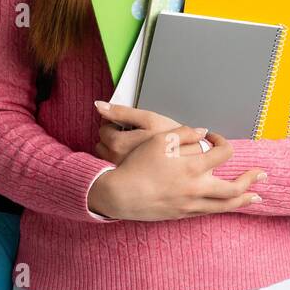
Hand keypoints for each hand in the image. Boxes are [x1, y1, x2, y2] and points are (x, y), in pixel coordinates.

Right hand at [88, 127, 266, 221]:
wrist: (119, 194)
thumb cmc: (137, 164)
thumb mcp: (159, 138)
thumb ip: (184, 133)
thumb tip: (203, 132)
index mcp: (193, 166)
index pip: (224, 154)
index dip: (224, 142)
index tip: (215, 138)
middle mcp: (196, 188)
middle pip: (234, 188)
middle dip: (251, 181)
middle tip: (263, 175)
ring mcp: (190, 204)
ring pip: (225, 206)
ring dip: (243, 200)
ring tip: (256, 197)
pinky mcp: (182, 214)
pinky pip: (208, 212)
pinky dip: (222, 207)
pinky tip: (226, 205)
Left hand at [93, 101, 208, 163]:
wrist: (191, 166)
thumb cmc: (171, 143)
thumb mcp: (149, 119)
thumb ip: (122, 111)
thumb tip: (99, 105)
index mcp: (119, 144)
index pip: (104, 129)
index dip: (116, 124)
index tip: (129, 126)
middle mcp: (116, 161)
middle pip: (103, 144)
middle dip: (114, 138)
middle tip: (133, 136)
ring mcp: (122, 174)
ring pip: (108, 158)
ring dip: (117, 151)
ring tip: (136, 148)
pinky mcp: (129, 183)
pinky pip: (117, 171)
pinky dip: (123, 164)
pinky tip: (138, 161)